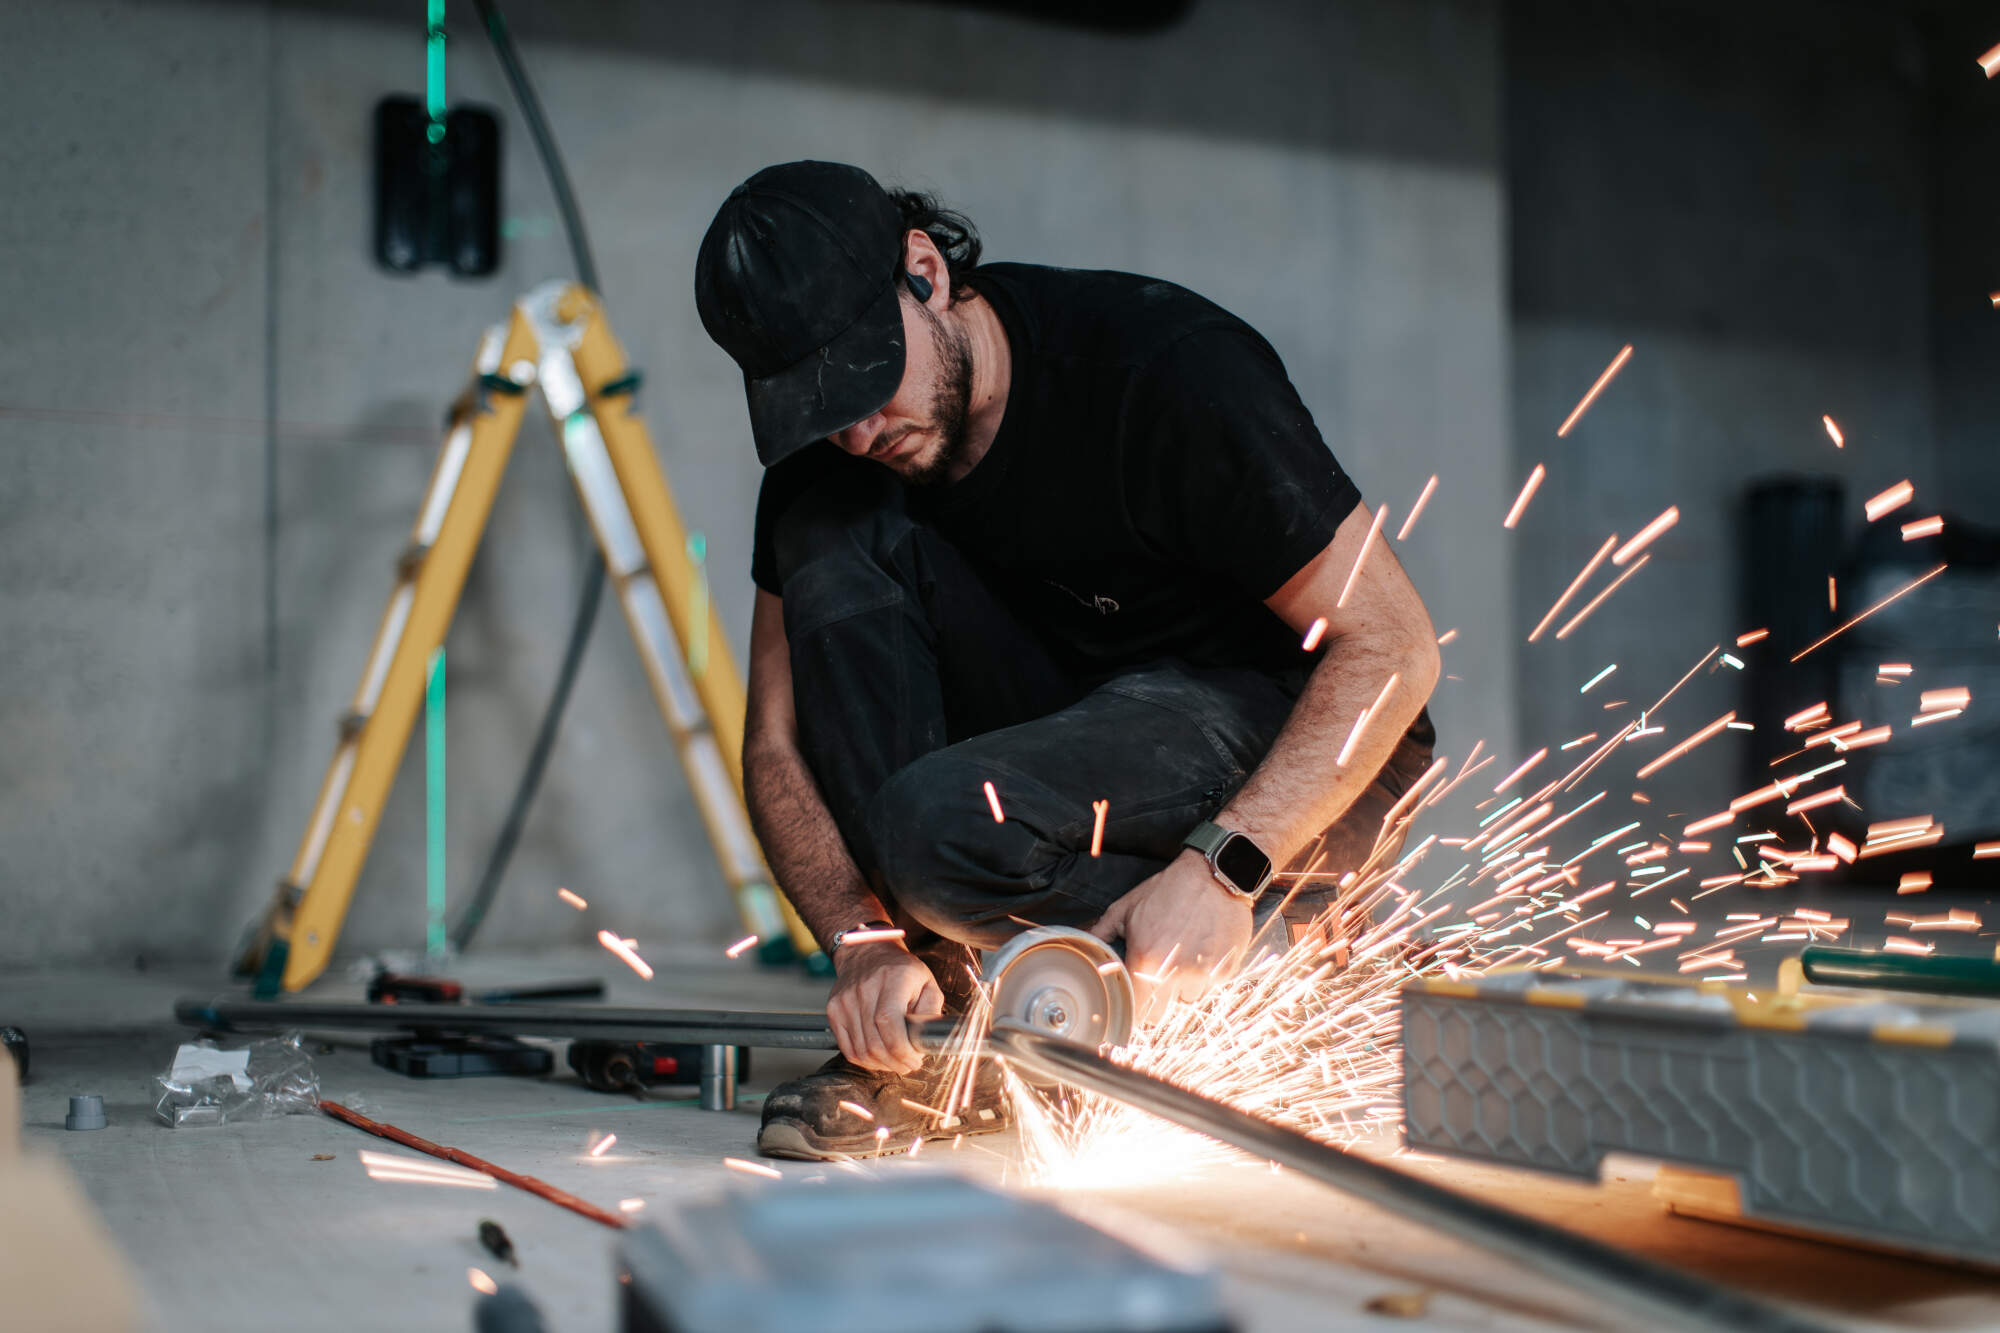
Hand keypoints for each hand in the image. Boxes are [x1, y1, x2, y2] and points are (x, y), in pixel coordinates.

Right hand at [827, 941, 943, 1073]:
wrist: (867, 952)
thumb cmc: (901, 970)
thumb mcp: (927, 983)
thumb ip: (931, 1011)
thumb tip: (927, 1039)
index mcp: (892, 979)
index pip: (889, 1023)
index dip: (902, 1050)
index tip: (915, 1059)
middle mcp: (865, 989)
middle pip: (874, 1042)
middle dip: (895, 1062)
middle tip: (909, 1064)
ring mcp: (845, 1001)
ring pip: (861, 1050)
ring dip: (881, 1064)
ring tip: (895, 1060)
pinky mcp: (833, 1011)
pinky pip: (848, 1049)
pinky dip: (865, 1060)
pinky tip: (878, 1057)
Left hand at [1090, 849, 1251, 1013]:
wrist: (1214, 876)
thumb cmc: (1168, 890)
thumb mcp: (1127, 907)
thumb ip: (1101, 932)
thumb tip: (1082, 945)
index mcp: (1145, 959)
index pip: (1135, 1011)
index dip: (1133, 1008)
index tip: (1135, 1001)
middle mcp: (1174, 973)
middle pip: (1160, 1014)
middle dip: (1156, 1000)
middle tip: (1157, 975)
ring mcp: (1202, 974)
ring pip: (1187, 1000)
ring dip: (1182, 987)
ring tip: (1182, 956)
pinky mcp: (1225, 971)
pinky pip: (1210, 986)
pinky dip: (1204, 975)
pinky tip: (1201, 950)